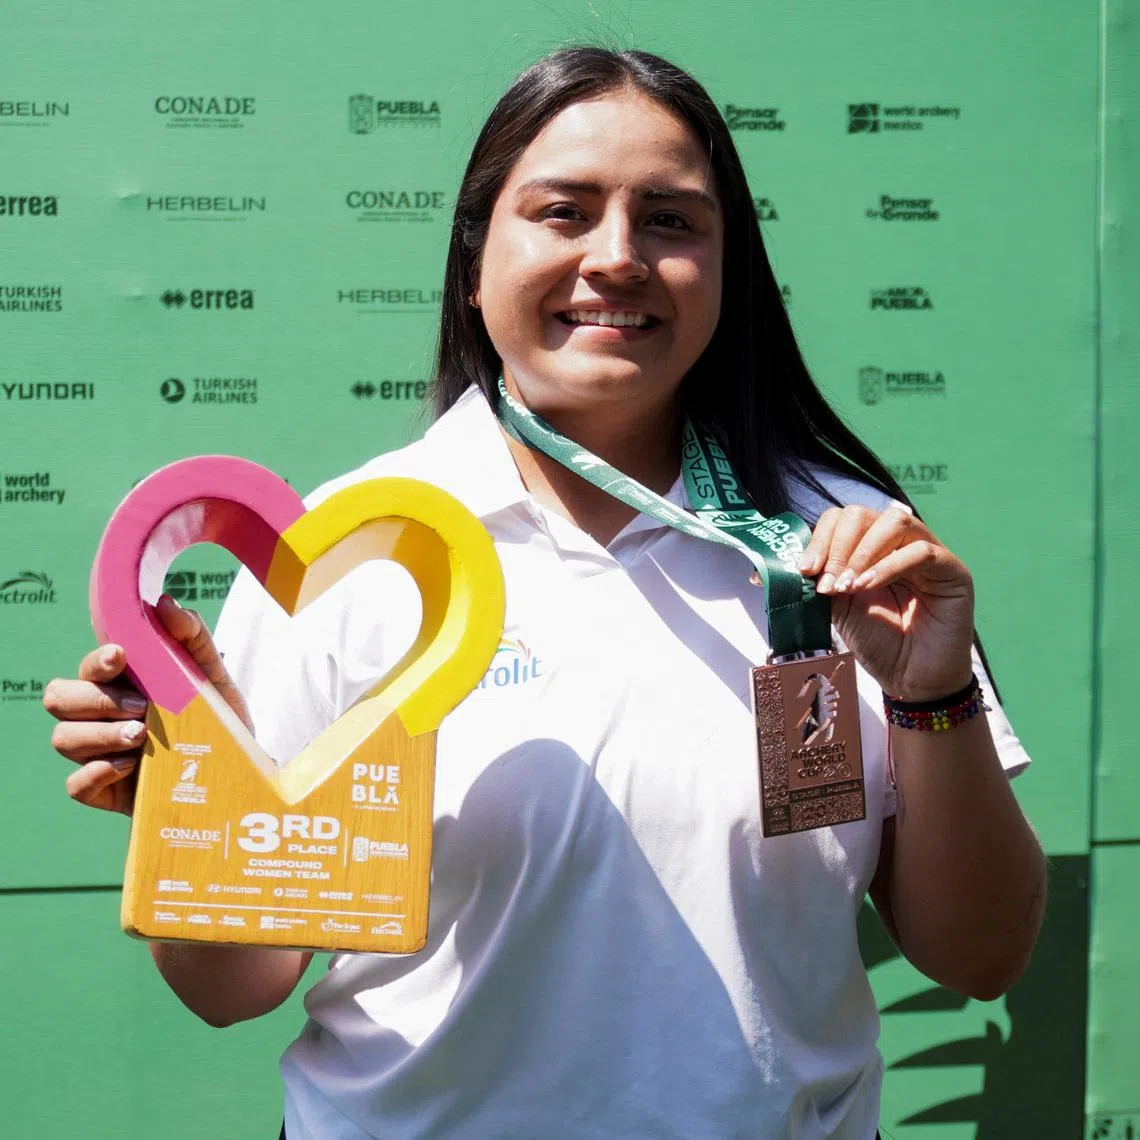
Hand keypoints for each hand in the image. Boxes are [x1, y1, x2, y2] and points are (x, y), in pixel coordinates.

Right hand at [44, 594, 250, 813]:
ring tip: (141, 736)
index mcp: (118, 684)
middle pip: (59, 698)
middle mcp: (98, 716)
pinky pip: (76, 784)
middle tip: (141, 707)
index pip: (88, 667)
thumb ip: (193, 637)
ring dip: (99, 734)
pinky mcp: (104, 790)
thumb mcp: (213, 676)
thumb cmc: (216, 719)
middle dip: (96, 700)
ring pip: (63, 738)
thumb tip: (165, 603)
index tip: (121, 656)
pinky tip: (129, 766)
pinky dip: (96, 772)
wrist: (236, 770)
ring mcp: (97, 753)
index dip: (96, 660)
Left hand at [798, 505, 974, 701]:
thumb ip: (818, 581)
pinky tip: (868, 586)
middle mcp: (897, 543)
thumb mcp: (837, 607)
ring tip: (847, 585)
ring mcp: (927, 552)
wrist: (909, 678)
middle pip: (862, 514)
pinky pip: (921, 551)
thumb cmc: (877, 641)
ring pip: (894, 521)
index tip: (804, 570)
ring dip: (862, 551)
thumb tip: (772, 569)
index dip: (820, 539)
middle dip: (838, 545)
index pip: (840, 520)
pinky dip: (888, 566)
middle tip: (827, 581)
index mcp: (868, 547)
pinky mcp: (953, 570)